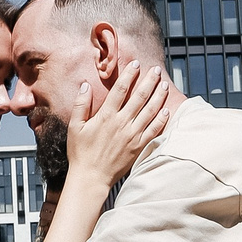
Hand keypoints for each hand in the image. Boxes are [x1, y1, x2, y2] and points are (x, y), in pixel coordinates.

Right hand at [61, 60, 173, 193]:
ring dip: (159, 96)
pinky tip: (166, 110)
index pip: (121, 89)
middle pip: (140, 97)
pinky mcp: (138, 146)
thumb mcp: (75, 126)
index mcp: (106, 116)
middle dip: (150, 81)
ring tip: (164, 84)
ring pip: (150, 111)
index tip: (137, 63)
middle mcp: (121, 123)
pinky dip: (161, 119)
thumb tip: (85, 85)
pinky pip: (153, 130)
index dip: (130, 74)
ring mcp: (132, 135)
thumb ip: (81, 104)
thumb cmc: (81, 152)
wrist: (91, 177)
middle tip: (157, 70)